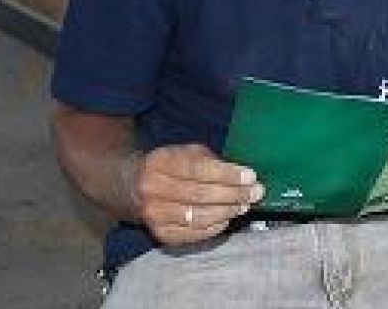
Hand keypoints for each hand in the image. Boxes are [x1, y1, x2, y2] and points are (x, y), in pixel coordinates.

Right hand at [127, 143, 263, 244]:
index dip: (228, 175)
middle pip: (200, 195)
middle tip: (255, 193)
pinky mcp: (161, 234)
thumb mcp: (186, 153)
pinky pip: (193, 234)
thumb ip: (211, 161)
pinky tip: (226, 219)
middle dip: (234, 195)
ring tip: (244, 205)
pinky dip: (214, 227)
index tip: (251, 177)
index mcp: (161, 162)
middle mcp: (154, 189)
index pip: (199, 170)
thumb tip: (242, 176)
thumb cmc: (170, 166)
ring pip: (198, 217)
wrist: (132, 187)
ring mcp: (155, 214)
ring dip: (227, 212)